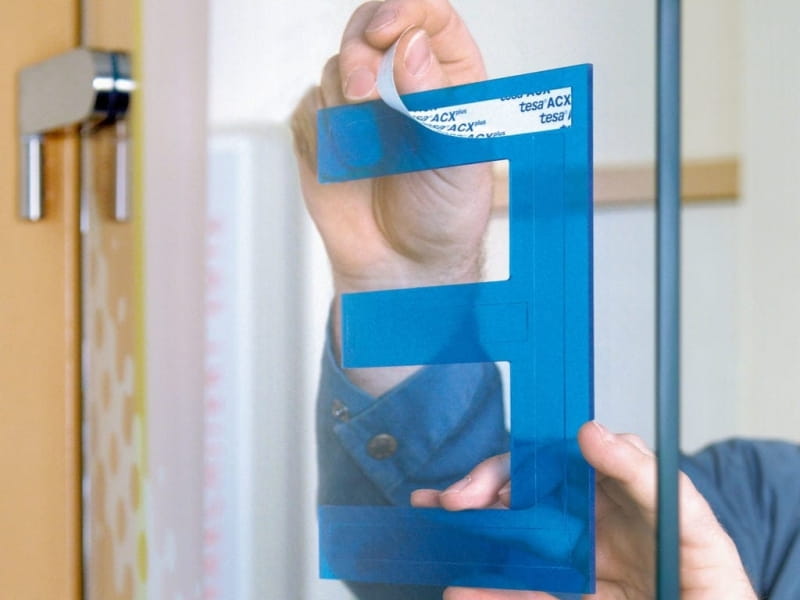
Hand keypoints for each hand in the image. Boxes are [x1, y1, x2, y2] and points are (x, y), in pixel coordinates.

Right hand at [291, 0, 493, 393]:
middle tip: (362, 91)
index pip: (428, 16)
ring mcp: (358, 106)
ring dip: (343, 102)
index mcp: (447, 78)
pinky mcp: (323, 131)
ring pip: (333, 67)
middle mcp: (401, 84)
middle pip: (369, 27)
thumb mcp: (457, 156)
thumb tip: (412, 48)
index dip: (405, 10)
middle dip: (359, 50)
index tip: (389, 32)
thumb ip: (435, 100)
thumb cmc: (444, 214)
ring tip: (368, 152)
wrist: (404, 267)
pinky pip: (308, 108)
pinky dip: (322, 131)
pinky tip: (346, 165)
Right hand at [412, 422, 756, 599]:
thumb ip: (646, 479)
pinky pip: (523, 592)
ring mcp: (577, 564)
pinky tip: (461, 589)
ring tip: (436, 533)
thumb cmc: (715, 584)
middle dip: (480, 493)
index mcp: (618, 493)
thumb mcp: (690, 525)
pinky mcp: (569, 598)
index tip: (482, 483)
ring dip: (471, 537)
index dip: (513, 466)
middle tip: (452, 502)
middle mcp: (592, 523)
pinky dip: (489, 592)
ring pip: (513, 543)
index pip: (556, 462)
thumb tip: (595, 433)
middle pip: (524, 497)